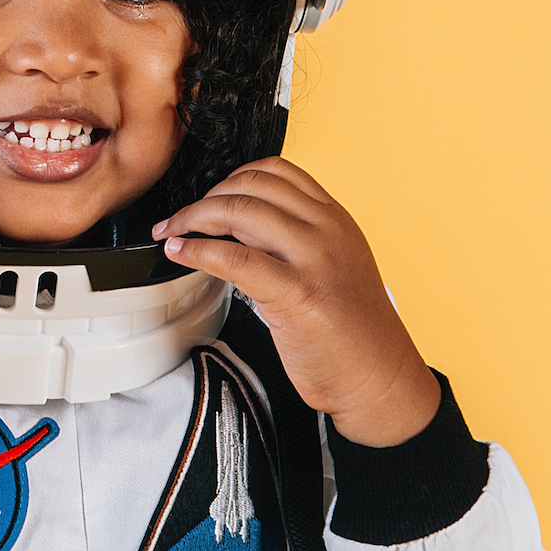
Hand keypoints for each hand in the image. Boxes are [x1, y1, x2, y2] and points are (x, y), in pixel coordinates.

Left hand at [153, 158, 440, 446]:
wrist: (379, 380)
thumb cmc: (352, 334)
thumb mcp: (333, 267)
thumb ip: (296, 242)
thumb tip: (239, 230)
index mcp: (336, 220)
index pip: (277, 171)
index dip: (231, 178)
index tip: (207, 197)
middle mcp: (328, 230)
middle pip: (253, 186)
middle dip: (204, 197)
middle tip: (179, 219)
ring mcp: (315, 259)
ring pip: (240, 212)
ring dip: (192, 218)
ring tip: (171, 232)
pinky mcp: (298, 293)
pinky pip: (235, 258)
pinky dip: (198, 251)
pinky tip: (181, 254)